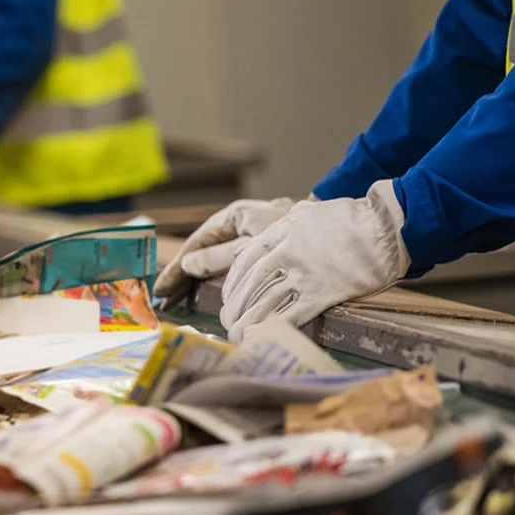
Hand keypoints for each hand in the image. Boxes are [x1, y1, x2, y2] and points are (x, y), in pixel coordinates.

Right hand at [154, 197, 295, 302]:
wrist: (351, 232)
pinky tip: (212, 295)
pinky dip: (222, 281)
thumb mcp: (256, 247)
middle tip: (165, 297)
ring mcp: (255, 238)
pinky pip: (238, 266)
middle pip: (205, 251)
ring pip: (220, 260)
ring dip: (200, 280)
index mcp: (237, 216)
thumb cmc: (303, 234)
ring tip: (180, 299)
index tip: (162, 288)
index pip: (198, 242)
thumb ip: (222, 255)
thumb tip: (189, 264)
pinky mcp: (269, 252)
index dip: (178, 267)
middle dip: (184, 275)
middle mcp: (243, 224)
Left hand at [220, 180, 409, 341]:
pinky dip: (271, 329)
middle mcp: (287, 252)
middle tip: (227, 322)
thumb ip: (283, 228)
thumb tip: (265, 245)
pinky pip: (290, 315)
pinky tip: (260, 338)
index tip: (228, 297)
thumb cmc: (352, 219)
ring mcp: (304, 273)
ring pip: (265, 303)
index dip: (233, 283)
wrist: (387, 228)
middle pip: (250, 285)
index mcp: (281, 231)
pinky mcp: (323, 292)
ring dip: (247, 323)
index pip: (245, 261)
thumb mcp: (308, 213)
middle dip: (235, 307)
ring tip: (238, 335)